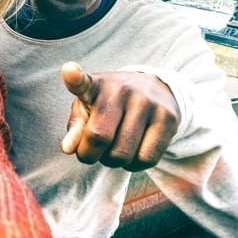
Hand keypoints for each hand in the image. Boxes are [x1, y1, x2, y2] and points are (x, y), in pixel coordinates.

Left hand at [60, 62, 180, 171]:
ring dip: (113, 162)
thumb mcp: (88, 108)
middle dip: (90, 155)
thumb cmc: (111, 104)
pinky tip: (132, 154)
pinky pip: (146, 159)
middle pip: (99, 137)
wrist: (156, 90)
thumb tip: (69, 148)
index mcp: (96, 85)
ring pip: (123, 153)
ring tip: (114, 150)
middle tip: (93, 152)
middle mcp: (121, 90)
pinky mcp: (168, 118)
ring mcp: (147, 102)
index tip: (69, 71)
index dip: (74, 78)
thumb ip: (75, 128)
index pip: (82, 82)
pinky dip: (134, 166)